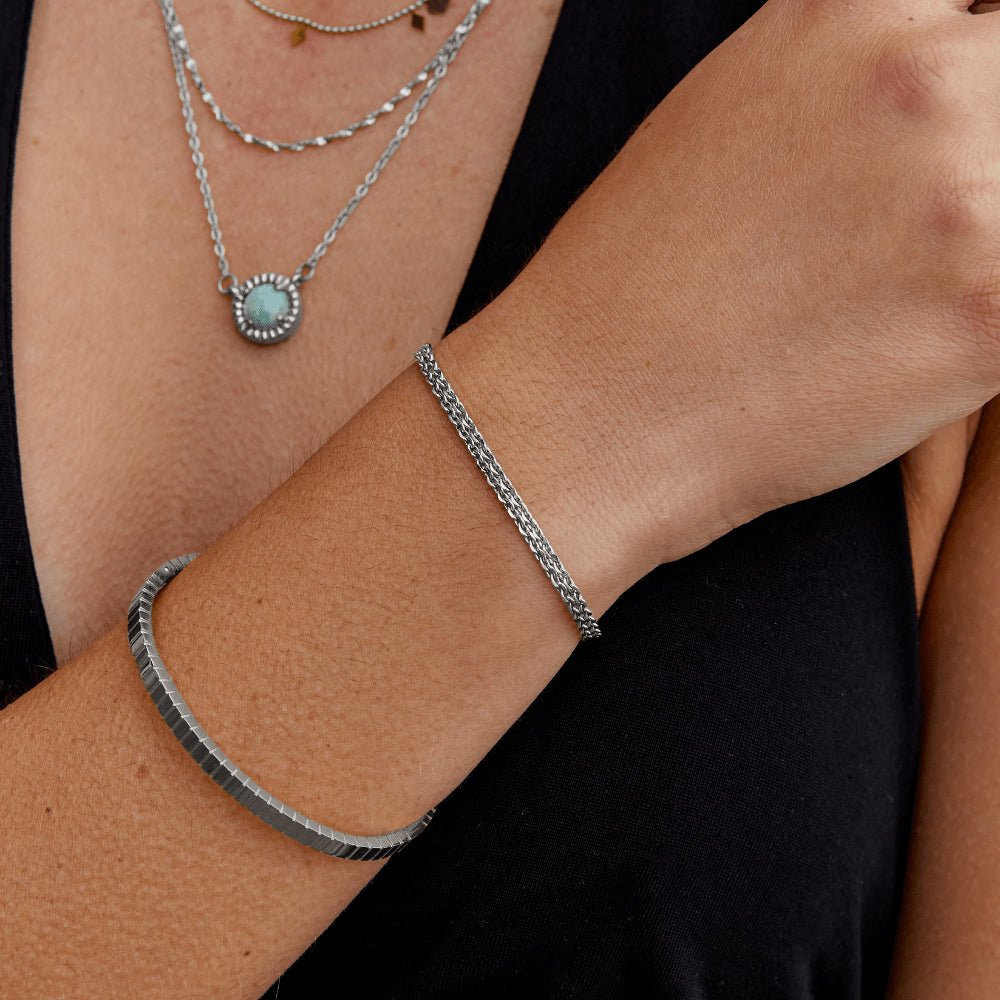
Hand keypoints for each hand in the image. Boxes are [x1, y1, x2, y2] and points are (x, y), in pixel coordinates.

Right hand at [494, 0, 999, 568]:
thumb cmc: (637, 281)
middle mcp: (924, 79)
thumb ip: (853, 69)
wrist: (594, 412)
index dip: (975, 75)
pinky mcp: (994, 317)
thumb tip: (941, 71)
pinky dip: (988, 325)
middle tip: (911, 238)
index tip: (956, 128)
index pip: (989, 14)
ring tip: (903, 295)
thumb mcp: (733, 108)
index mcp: (851, 10)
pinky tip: (919, 344)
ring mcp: (970, 196)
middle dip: (985, 159)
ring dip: (986, 249)